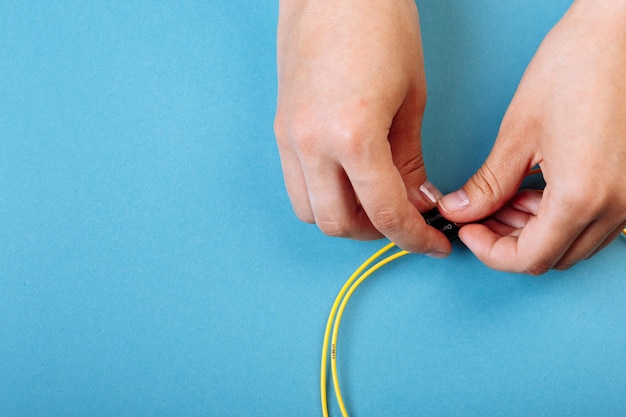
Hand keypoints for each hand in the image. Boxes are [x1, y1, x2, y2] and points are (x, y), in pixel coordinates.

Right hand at [274, 0, 450, 254]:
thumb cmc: (380, 26)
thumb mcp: (411, 98)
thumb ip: (410, 159)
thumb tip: (417, 199)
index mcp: (352, 136)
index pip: (384, 212)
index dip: (414, 237)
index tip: (433, 243)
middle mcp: (310, 145)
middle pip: (338, 224)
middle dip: (377, 232)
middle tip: (405, 219)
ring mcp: (288, 138)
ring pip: (310, 211)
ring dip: (345, 217)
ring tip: (375, 201)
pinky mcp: (280, 129)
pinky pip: (297, 184)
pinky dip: (324, 195)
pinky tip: (348, 180)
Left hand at [438, 0, 625, 273]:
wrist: (621, 31)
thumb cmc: (577, 67)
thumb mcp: (519, 133)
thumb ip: (488, 184)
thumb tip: (460, 211)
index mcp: (582, 197)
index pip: (529, 258)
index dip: (489, 252)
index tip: (467, 231)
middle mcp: (615, 206)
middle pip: (552, 257)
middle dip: (508, 241)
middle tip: (480, 214)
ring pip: (573, 242)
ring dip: (533, 230)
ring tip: (505, 196)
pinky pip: (593, 222)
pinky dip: (559, 216)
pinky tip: (536, 189)